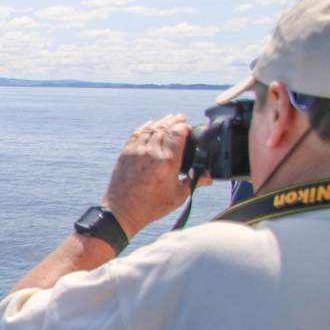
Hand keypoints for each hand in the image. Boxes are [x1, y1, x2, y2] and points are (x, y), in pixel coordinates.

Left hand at [101, 114, 209, 236]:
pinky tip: (151, 124)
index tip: (188, 127)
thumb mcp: (178, 196)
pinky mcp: (125, 154)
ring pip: (151, 129)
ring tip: (169, 119)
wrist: (122, 211)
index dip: (184, 126)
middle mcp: (151, 153)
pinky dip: (145, 127)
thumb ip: (193, 182)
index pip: (177, 133)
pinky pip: (137, 134)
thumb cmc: (151, 206)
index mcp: (167, 162)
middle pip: (164, 128)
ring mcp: (136, 152)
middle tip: (181, 118)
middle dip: (174, 122)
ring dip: (161, 122)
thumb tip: (208, 177)